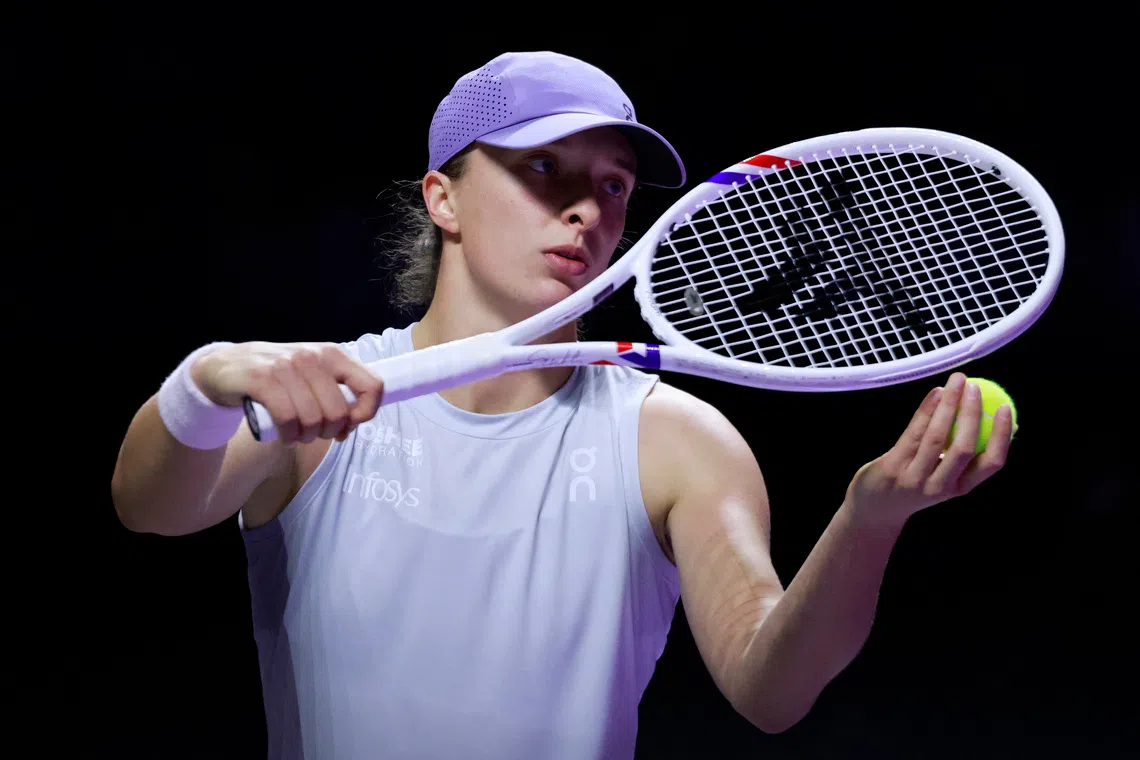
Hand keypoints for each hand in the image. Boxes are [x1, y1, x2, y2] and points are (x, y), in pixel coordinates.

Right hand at [190, 342, 382, 444]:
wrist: (225, 367)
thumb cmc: (277, 377)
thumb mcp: (312, 376)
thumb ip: (337, 393)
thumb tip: (354, 422)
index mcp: (332, 354)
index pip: (373, 385)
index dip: (366, 413)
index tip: (349, 425)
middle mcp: (311, 357)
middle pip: (339, 412)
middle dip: (328, 432)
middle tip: (314, 433)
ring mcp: (286, 366)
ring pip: (313, 419)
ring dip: (306, 436)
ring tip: (296, 433)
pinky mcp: (261, 380)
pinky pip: (287, 418)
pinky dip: (288, 435)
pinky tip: (285, 435)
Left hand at [844, 372, 1013, 527]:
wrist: (875, 509)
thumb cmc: (917, 483)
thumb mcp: (945, 476)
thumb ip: (966, 454)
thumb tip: (1002, 421)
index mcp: (960, 487)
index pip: (991, 463)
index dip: (1002, 435)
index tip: (1005, 408)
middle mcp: (940, 486)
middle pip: (963, 448)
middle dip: (972, 414)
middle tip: (975, 387)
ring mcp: (914, 479)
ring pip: (936, 437)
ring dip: (949, 405)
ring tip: (956, 381)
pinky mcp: (892, 468)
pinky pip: (912, 433)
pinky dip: (926, 410)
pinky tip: (935, 393)